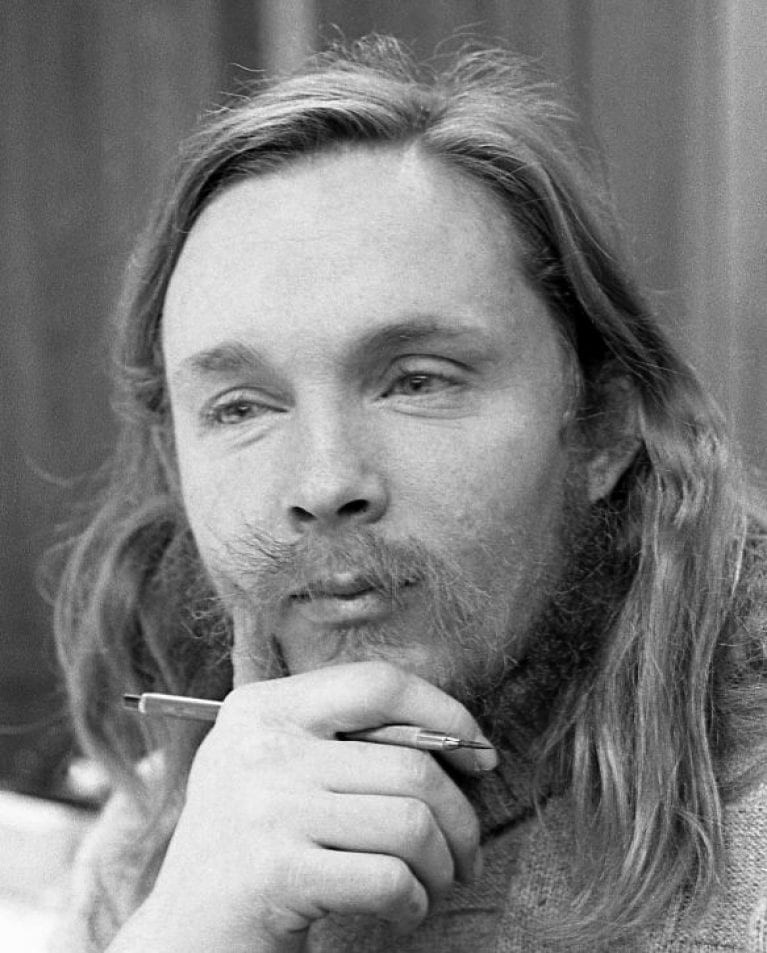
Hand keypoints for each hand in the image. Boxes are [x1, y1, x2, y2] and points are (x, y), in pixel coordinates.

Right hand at [108, 661, 496, 952]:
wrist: (184, 935)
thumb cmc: (252, 847)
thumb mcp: (278, 769)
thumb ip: (344, 740)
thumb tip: (457, 736)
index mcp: (263, 707)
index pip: (378, 684)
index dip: (445, 711)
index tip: (480, 753)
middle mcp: (260, 745)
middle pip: (410, 762)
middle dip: (460, 817)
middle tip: (466, 853)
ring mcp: (265, 806)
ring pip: (410, 822)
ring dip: (442, 864)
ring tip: (434, 882)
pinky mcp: (276, 872)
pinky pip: (389, 878)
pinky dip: (414, 902)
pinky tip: (403, 910)